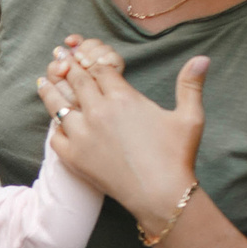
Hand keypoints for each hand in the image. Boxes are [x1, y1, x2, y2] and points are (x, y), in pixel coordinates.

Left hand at [38, 36, 205, 224]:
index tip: (82, 52)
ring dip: (50, 90)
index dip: (90, 58)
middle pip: (77, 81)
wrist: (160, 195)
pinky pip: (56, 137)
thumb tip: (202, 57)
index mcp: (123, 97)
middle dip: (68, 66)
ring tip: (43, 79)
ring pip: (58, 105)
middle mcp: (98, 111)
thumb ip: (190, 85)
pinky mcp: (74, 158)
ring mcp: (82, 135)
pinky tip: (53, 122)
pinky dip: (54, 127)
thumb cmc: (176, 157)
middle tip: (58, 56)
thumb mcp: (189, 117)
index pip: (99, 68)